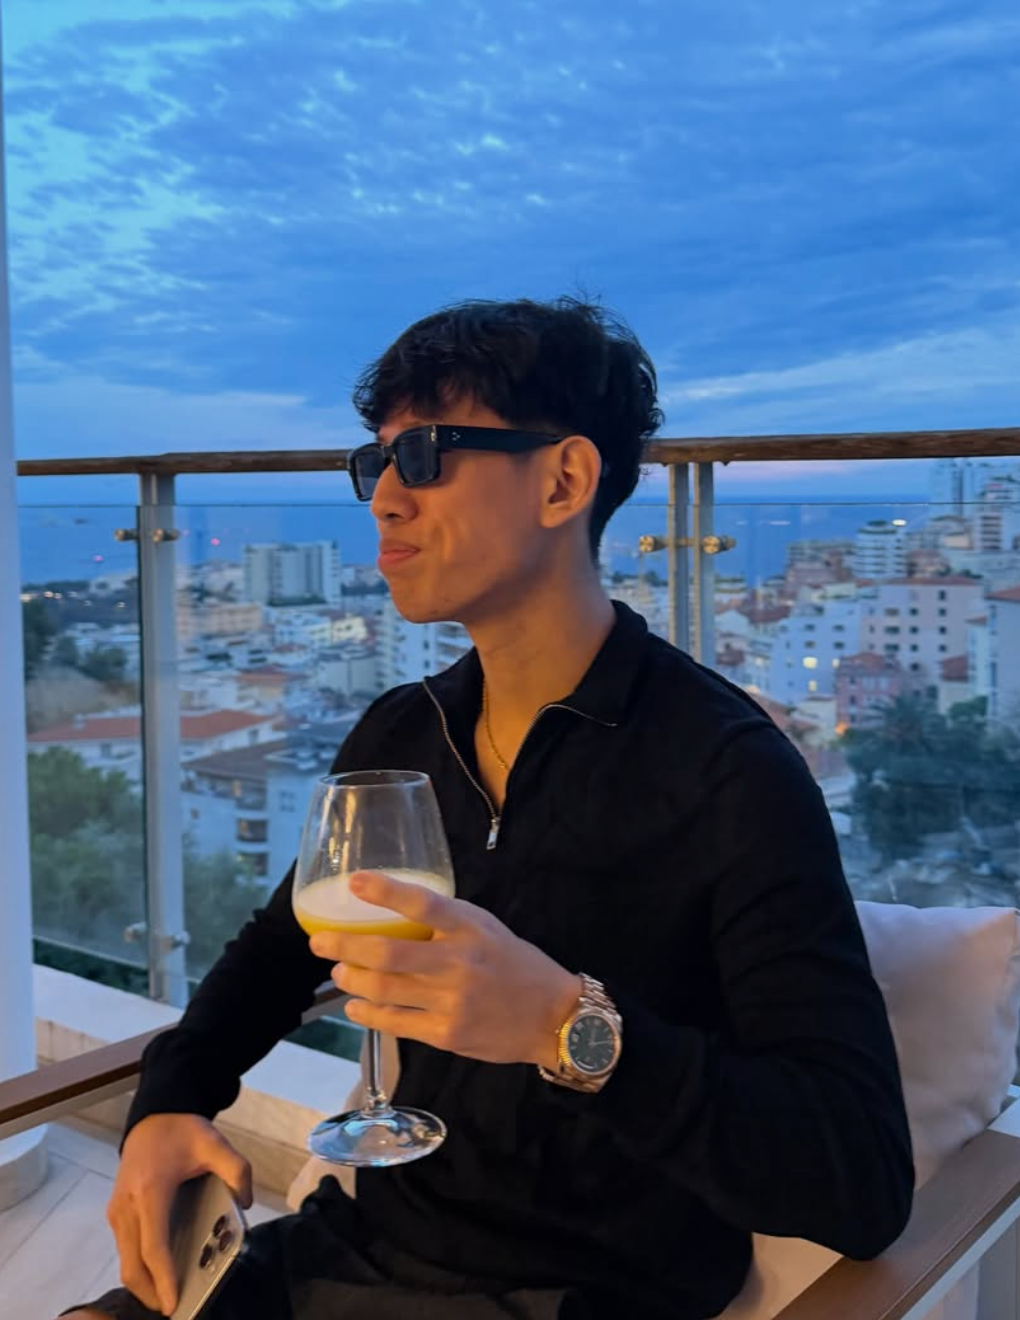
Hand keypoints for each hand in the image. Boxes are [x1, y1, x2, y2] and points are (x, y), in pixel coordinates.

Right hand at [105, 1113, 251, 1315]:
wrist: (154, 1114)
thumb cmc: (183, 1130)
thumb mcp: (215, 1142)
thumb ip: (237, 1170)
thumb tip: (245, 1202)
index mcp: (151, 1191)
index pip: (153, 1246)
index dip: (163, 1279)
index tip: (173, 1304)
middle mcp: (127, 1205)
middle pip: (132, 1264)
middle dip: (150, 1292)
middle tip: (174, 1309)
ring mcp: (117, 1210)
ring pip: (124, 1260)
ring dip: (143, 1283)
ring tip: (169, 1296)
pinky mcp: (116, 1211)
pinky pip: (124, 1248)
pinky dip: (138, 1266)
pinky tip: (159, 1273)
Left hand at [308, 870, 580, 1069]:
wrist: (552, 1016)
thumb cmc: (514, 964)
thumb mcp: (486, 928)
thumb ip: (445, 923)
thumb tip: (393, 915)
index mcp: (469, 928)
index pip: (422, 902)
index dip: (385, 891)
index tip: (354, 881)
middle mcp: (458, 962)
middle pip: (387, 952)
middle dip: (344, 945)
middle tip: (319, 941)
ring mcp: (451, 1001)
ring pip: (384, 990)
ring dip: (351, 980)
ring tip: (339, 971)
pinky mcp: (447, 1034)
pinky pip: (394, 1022)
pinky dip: (367, 1013)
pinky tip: (355, 1006)